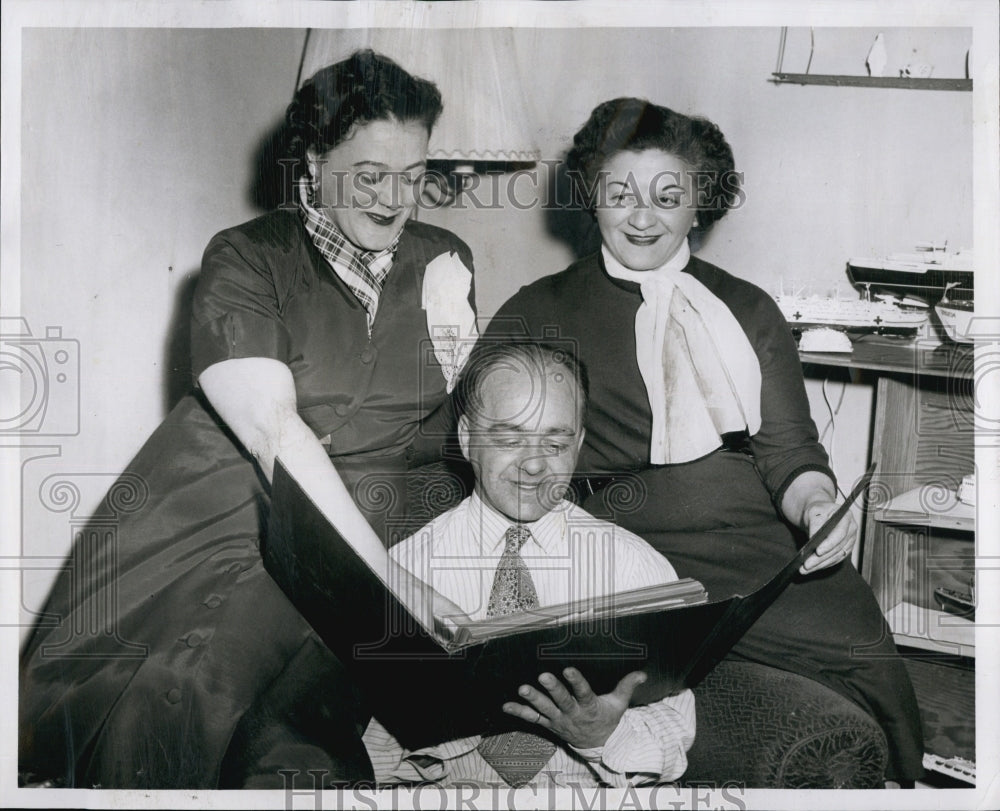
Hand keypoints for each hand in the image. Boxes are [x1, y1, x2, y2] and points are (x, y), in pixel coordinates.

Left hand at [501, 667, 646, 748]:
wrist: (598, 746)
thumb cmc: (607, 719)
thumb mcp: (619, 704)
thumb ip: (627, 686)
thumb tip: (642, 673)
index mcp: (590, 707)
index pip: (584, 692)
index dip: (576, 681)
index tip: (568, 669)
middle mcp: (573, 714)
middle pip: (562, 701)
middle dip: (552, 689)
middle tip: (543, 677)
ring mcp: (559, 721)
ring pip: (544, 710)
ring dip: (532, 700)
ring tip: (522, 689)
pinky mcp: (549, 725)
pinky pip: (532, 719)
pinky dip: (519, 712)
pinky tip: (506, 705)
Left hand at [799, 500, 857, 573]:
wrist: (820, 514)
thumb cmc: (817, 511)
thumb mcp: (814, 511)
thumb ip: (815, 522)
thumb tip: (813, 538)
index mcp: (846, 517)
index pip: (840, 533)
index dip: (829, 544)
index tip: (817, 551)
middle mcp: (851, 530)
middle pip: (837, 548)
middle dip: (821, 558)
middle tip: (806, 565)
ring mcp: (850, 541)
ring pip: (836, 556)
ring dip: (821, 565)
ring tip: (805, 569)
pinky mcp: (845, 549)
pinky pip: (835, 559)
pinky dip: (824, 565)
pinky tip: (812, 568)